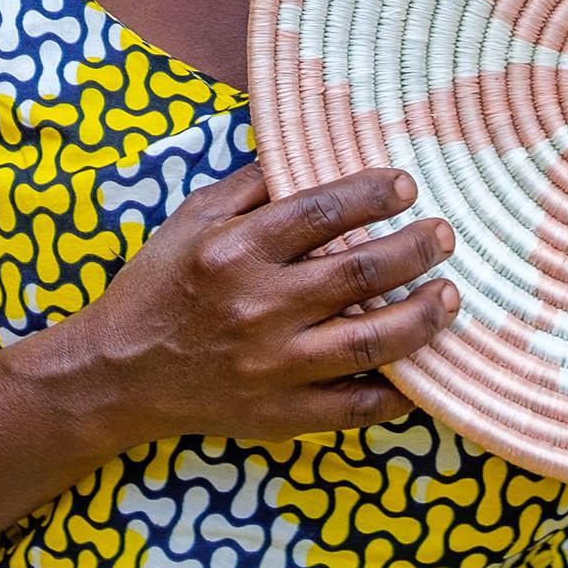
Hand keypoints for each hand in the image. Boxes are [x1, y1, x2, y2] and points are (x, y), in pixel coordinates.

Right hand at [85, 160, 458, 446]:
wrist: (117, 374)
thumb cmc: (158, 285)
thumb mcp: (192, 217)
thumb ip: (251, 184)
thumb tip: (309, 152)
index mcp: (235, 251)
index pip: (321, 211)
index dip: (373, 194)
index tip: (406, 186)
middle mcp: (258, 307)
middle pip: (360, 273)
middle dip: (415, 249)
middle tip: (444, 235)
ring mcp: (273, 367)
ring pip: (371, 342)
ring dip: (422, 316)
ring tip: (449, 296)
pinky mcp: (281, 415)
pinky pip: (356, 408)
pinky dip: (400, 395)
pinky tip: (425, 373)